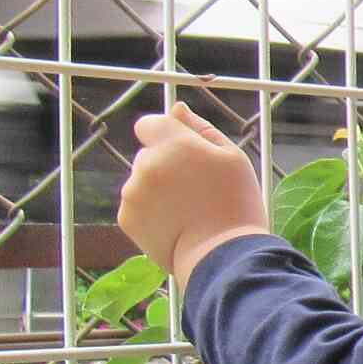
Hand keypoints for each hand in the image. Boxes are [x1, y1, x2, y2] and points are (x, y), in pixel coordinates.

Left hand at [119, 105, 270, 286]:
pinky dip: (152, 211)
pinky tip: (176, 223)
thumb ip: (200, 128)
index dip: (166, 135)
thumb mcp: (232, 157)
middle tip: (197, 189)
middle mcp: (145, 164)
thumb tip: (177, 109)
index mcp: (172, 144)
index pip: (150, 124)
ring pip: (142, 181)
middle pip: (148, 155)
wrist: (222, 254)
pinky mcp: (127, 218)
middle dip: (166, 165)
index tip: (185, 154)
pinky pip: (137, 205)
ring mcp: (132, 192)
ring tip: (189, 210)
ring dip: (159, 189)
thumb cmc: (236, 203)